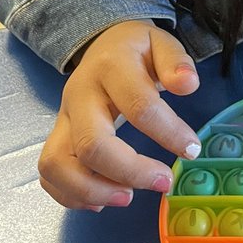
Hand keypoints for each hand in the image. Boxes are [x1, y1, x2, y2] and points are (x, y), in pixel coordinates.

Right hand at [37, 20, 202, 210]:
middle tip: (163, 182)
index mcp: (111, 68)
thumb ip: (176, 61)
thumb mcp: (160, 43)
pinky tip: (103, 199)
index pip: (137, 105)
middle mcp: (79, 95)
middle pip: (91, 143)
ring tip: (127, 197)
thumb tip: (188, 85)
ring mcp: (63, 119)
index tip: (192, 149)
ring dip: (93, 190)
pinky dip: (71, 195)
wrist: (101, 45)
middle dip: (129, 171)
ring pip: (58, 164)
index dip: (167, 132)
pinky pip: (50, 174)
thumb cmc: (135, 50)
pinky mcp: (56, 137)